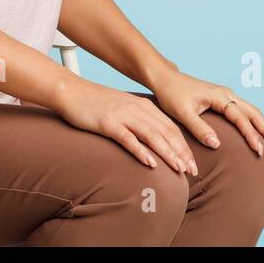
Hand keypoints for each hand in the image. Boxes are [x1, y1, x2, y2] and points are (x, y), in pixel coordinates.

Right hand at [52, 77, 199, 173]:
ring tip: (179, 168)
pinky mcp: (108, 123)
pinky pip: (128, 138)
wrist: (71, 91)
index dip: (184, 146)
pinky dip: (141, 151)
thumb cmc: (95, 103)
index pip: (171, 128)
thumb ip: (138, 121)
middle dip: (181, 153)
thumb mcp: (123, 109)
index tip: (192, 163)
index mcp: (143, 106)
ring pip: (152, 136)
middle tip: (192, 171)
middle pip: (166, 132)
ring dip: (168, 153)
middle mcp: (137, 109)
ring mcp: (123, 115)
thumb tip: (152, 140)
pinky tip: (150, 163)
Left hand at [149, 68, 263, 157]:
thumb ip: (198, 128)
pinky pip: (244, 112)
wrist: (165, 79)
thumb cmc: (171, 94)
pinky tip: (257, 135)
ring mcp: (226, 96)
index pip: (240, 117)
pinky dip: (254, 123)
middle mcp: (227, 94)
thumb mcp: (182, 112)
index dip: (251, 134)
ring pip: (252, 111)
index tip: (258, 150)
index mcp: (219, 96)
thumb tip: (216, 144)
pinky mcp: (223, 100)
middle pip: (254, 113)